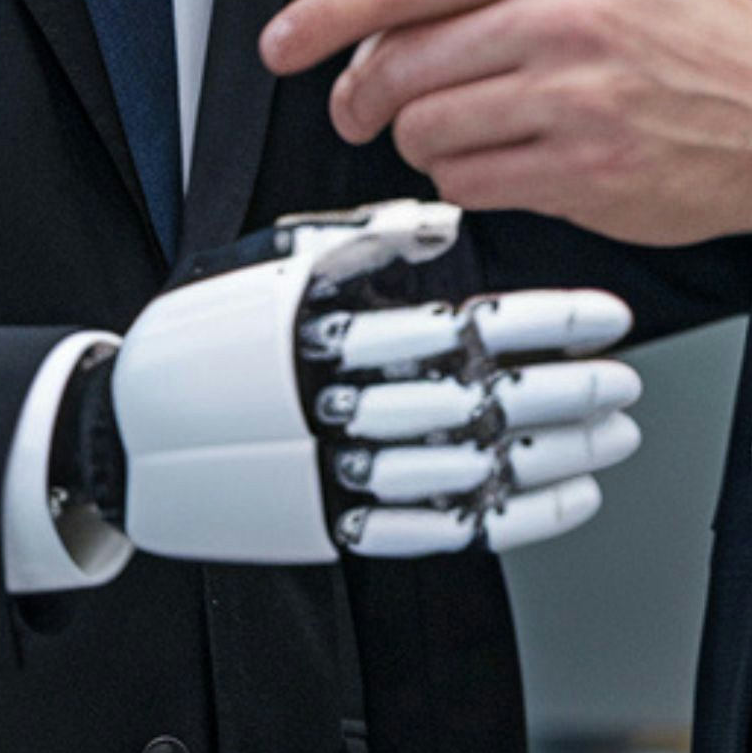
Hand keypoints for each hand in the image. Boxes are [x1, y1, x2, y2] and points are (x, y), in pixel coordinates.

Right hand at [109, 200, 641, 563]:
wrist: (125, 432)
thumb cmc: (208, 332)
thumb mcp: (272, 259)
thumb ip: (363, 237)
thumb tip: (447, 219)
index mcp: (325, 330)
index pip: (461, 324)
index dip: (546, 321)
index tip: (606, 315)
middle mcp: (332, 404)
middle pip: (476, 401)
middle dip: (566, 389)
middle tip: (626, 379)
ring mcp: (331, 474)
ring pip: (469, 469)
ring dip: (554, 454)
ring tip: (614, 433)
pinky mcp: (330, 529)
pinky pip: (440, 532)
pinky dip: (514, 519)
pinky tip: (567, 498)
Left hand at [259, 0, 751, 246]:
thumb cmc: (693, 10)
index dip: (327, 14)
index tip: (282, 42)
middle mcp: (567, 22)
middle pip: (404, 64)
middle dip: (360, 91)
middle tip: (360, 101)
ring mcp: (577, 102)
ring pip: (428, 129)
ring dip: (416, 136)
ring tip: (452, 120)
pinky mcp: (586, 173)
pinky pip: (471, 183)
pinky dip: (462, 177)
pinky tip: (495, 156)